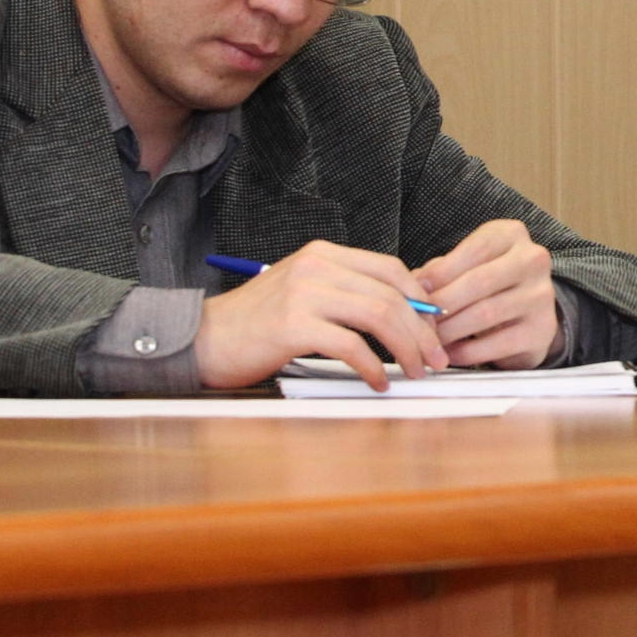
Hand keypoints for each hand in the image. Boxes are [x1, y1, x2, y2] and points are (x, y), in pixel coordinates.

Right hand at [196, 240, 448, 391]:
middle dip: (422, 329)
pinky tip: (379, 381)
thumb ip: (346, 294)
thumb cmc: (256, 324)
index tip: (435, 326)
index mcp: (324, 255)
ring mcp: (304, 294)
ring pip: (378, 315)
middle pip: (391, 293)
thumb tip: (403, 312)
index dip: (421, 298)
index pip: (390, 269)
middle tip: (436, 357)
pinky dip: (373, 366)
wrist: (200, 339)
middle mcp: (317, 267)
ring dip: (406, 347)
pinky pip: (350, 345)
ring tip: (416, 371)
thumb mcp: (305, 293)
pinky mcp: (292, 326)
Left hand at [414, 219, 560, 368]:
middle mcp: (533, 260)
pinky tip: (449, 353)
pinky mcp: (541, 330)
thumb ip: (441, 272)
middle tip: (418, 320)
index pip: (476, 249)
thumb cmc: (489, 283)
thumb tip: (413, 288)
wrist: (529, 313)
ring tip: (429, 338)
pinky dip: (466, 351)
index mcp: (512, 236)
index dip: (441, 271)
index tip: (416, 290)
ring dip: (450, 330)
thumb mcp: (468, 265)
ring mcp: (541, 296)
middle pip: (480, 281)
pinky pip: (496, 344)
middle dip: (442, 303)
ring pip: (486, 313)